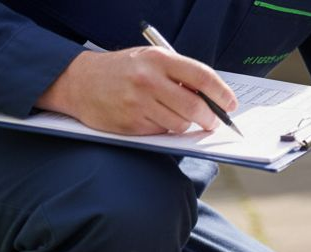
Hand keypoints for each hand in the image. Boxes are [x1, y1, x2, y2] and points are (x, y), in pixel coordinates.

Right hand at [37, 48, 237, 134]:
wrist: (79, 81)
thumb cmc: (122, 70)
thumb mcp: (150, 60)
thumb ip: (179, 74)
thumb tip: (213, 97)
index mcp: (158, 60)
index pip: (202, 77)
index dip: (222, 93)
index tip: (231, 104)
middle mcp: (149, 80)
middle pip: (196, 107)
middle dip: (211, 118)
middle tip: (213, 121)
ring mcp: (139, 104)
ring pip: (180, 124)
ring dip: (185, 125)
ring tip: (175, 115)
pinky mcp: (131, 124)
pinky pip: (161, 133)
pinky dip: (165, 130)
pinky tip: (153, 118)